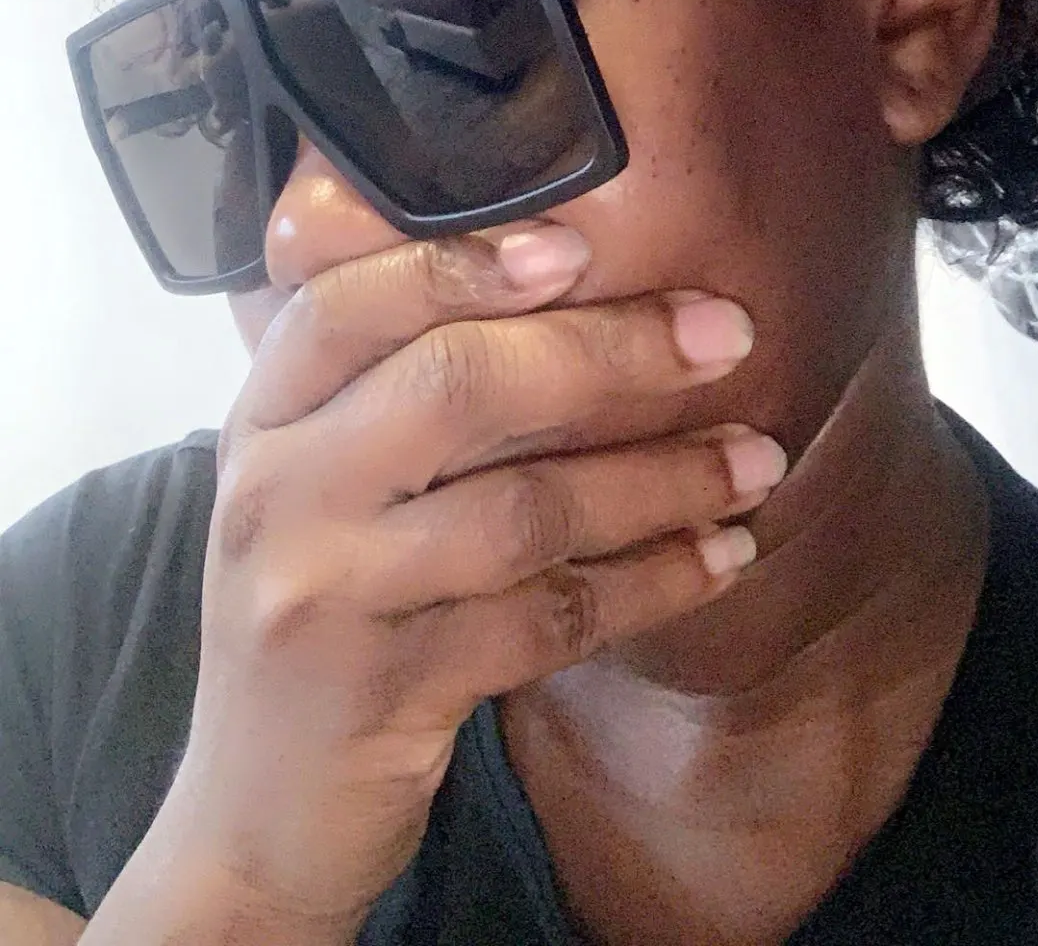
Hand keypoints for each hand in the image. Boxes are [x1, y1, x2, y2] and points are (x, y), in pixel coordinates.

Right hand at [161, 229, 782, 935]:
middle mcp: (277, 493)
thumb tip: (560, 272)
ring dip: (659, 476)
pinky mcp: (384, 697)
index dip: (462, 264)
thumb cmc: (320, 610)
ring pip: (520, 508)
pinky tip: (719, 557)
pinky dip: (650, 581)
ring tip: (756, 458)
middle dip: (609, 351)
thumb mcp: (318, 486)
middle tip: (727, 333)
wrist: (256, 815)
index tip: (580, 245)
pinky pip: (546, 620)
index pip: (346, 304)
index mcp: (264, 417)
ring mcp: (324, 598)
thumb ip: (393, 389)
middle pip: (454, 387)